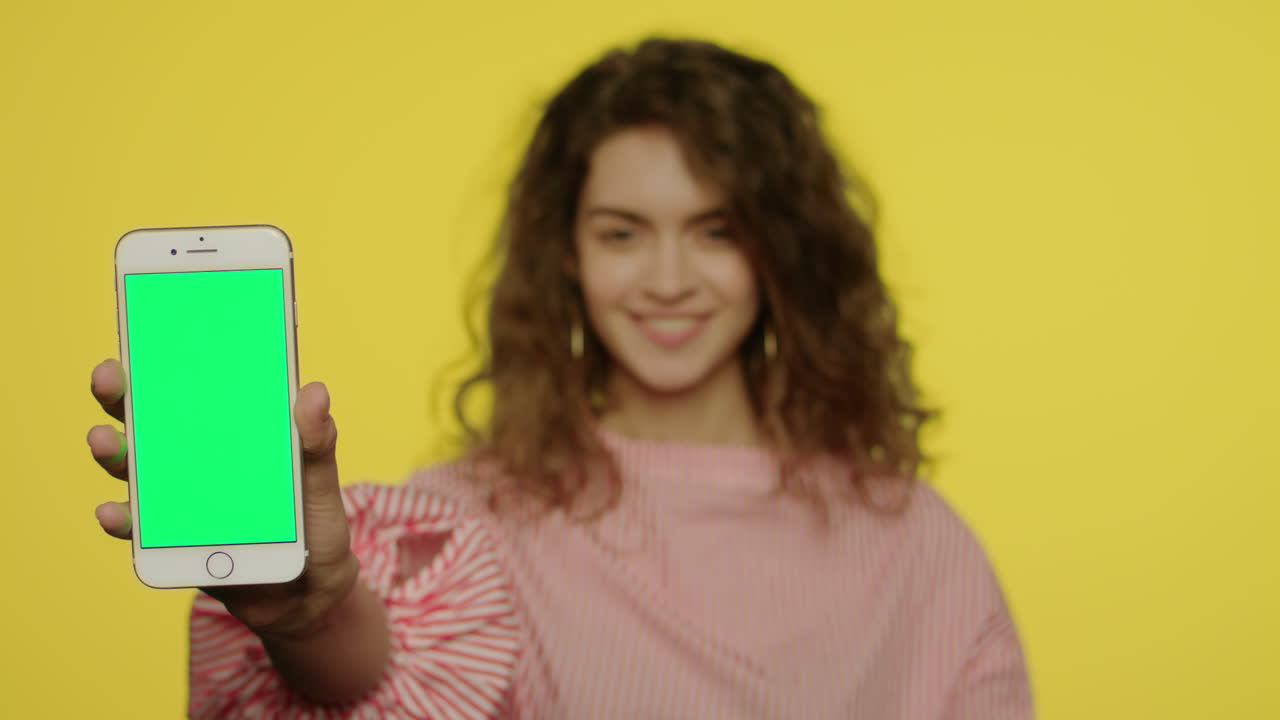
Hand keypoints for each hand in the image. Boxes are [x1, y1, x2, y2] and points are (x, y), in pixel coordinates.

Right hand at [87, 359, 359, 639]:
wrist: (309, 595)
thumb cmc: (315, 528)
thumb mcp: (321, 483)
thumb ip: (318, 443)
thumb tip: (314, 391)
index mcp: (232, 434)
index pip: (193, 388)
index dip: (167, 358)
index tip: (148, 329)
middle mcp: (195, 460)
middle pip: (149, 421)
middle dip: (123, 396)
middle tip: (109, 376)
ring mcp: (178, 499)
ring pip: (133, 469)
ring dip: (112, 453)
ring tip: (104, 440)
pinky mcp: (172, 541)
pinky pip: (138, 529)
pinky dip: (122, 519)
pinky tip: (113, 511)